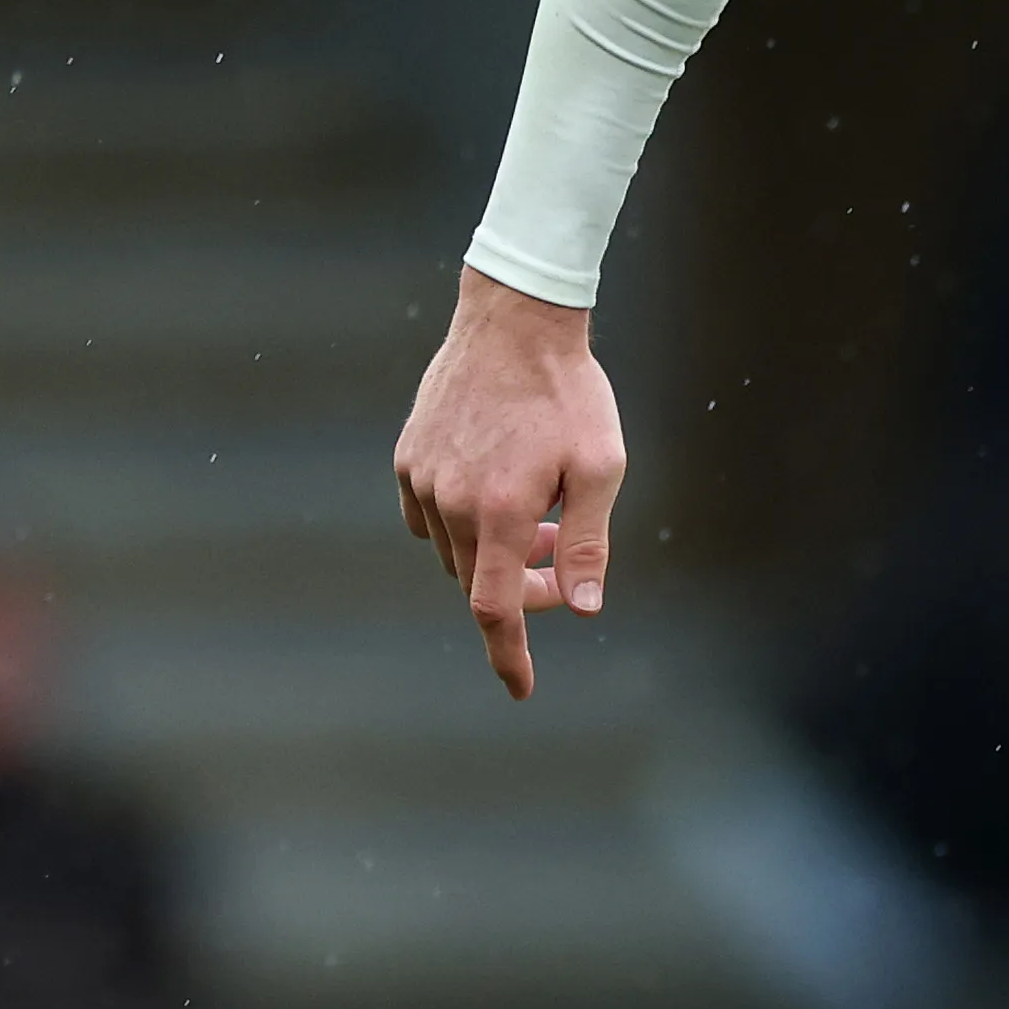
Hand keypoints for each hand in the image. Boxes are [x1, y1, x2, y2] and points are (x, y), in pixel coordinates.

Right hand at [392, 267, 625, 697]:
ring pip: (453, 552)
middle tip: (561, 558)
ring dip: (494, 553)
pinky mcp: (408, 456)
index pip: (495, 609)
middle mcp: (451, 502)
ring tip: (541, 514)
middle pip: (479, 582)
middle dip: (522, 588)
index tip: (520, 688)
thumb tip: (584, 608)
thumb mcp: (601, 467)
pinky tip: (498, 492)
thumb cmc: (569, 392)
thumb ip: (588, 543)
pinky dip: (462, 525)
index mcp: (500, 511)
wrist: (514, 319)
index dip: (509, 654)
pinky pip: (429, 517)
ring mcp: (422, 478)